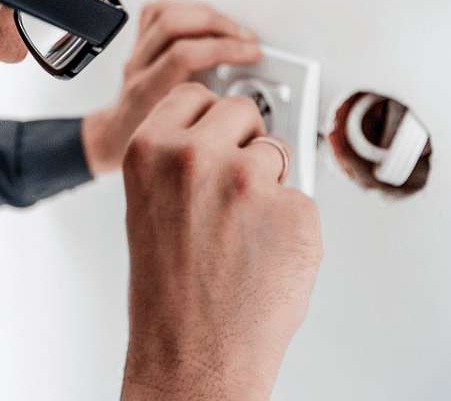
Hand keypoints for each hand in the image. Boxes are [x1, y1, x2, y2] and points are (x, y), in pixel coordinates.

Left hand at [83, 0, 260, 174]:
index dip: (223, 48)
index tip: (250, 53)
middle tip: (245, 38)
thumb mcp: (185, 135)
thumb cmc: (149, 138)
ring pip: (165, 12)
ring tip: (231, 27)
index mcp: (147, 92)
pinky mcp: (138, 39)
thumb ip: (212, 116)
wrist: (119, 134)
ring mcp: (135, 51)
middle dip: (218, 24)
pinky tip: (206, 18)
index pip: (183, 55)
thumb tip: (253, 101)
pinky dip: (188, 8)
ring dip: (206, 13)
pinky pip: (158, 9)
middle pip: (173, 24)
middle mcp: (138, 67)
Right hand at [120, 85, 322, 400]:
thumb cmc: (168, 292)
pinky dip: (292, 224)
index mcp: (151, 149)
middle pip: (242, 111)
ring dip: (270, 183)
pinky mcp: (295, 211)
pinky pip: (302, 197)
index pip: (195, 94)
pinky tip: (265, 254)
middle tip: (232, 188)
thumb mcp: (147, 206)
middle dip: (243, 141)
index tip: (214, 133)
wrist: (193, 356)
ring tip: (243, 232)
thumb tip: (224, 137)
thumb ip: (177, 160)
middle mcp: (197, 156)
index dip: (209, 119)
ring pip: (278, 151)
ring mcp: (249, 181)